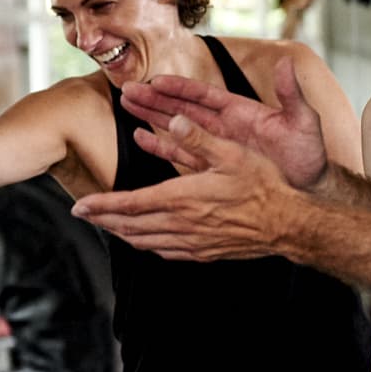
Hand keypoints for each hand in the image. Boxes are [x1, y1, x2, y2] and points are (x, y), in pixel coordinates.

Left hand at [69, 123, 296, 261]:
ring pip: (145, 241)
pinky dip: (146, 244)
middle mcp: (182, 224)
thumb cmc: (264, 186)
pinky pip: (165, 252)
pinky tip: (143, 240)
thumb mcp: (232, 153)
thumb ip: (198, 138)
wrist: (290, 223)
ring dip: (121, 233)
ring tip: (106, 224)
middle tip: (83, 215)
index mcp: (183, 199)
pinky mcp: (204, 252)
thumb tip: (171, 118)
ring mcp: (192, 242)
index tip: (80, 206)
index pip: (131, 205)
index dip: (102, 205)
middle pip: (130, 226)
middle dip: (103, 220)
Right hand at [120, 57, 327, 188]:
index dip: (179, 88)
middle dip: (155, 99)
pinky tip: (143, 138)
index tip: (156, 81)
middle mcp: (224, 126)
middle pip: (182, 107)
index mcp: (241, 111)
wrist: (309, 189)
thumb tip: (287, 64)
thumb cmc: (309, 156)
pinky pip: (181, 153)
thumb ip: (291, 94)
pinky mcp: (213, 166)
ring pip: (176, 127)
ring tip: (128, 106)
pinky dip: (161, 146)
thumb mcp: (303, 122)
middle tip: (128, 90)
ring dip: (152, 116)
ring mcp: (216, 145)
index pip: (203, 95)